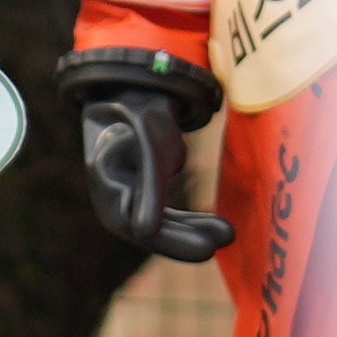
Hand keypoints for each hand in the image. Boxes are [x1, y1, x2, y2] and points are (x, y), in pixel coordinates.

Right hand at [61, 51, 234, 263]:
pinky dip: (191, 222)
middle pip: (151, 231)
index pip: (139, 225)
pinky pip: (166, 217)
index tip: (206, 248)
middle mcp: (113, 196)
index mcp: (108, 182)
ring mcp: (127, 196)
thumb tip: (143, 233)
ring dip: (193, 231)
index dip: (173, 240)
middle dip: (188, 239)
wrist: (136, 88)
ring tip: (228, 234)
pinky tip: (219, 228)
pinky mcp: (143, 194)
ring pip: (161, 226)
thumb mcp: (151, 142)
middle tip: (223, 242)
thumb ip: (149, 186)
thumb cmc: (143, 109)